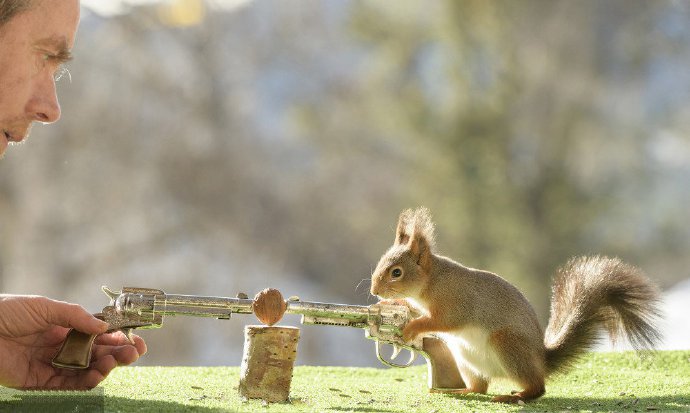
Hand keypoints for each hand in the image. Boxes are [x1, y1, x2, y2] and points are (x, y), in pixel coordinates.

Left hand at [0, 294, 146, 389]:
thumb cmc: (6, 311)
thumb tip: (104, 326)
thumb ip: (75, 316)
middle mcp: (60, 348)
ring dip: (105, 368)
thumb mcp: (45, 306)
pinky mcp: (39, 383)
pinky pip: (67, 387)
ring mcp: (51, 366)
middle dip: (118, 354)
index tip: (135, 337)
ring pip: (85, 372)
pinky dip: (85, 383)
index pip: (97, 335)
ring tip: (115, 361)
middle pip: (96, 354)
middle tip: (134, 353)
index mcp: (63, 328)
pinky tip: (97, 374)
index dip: (117, 337)